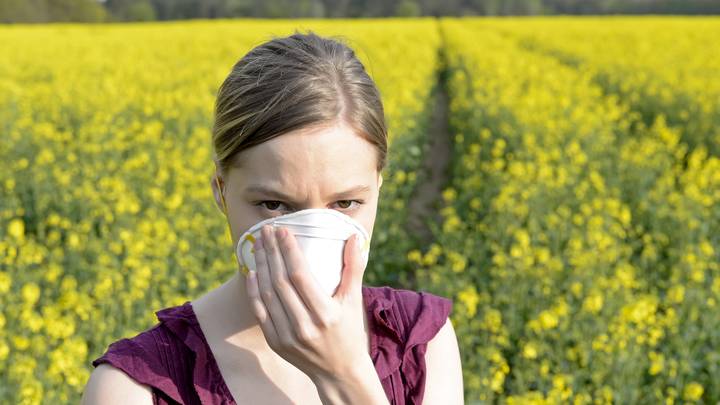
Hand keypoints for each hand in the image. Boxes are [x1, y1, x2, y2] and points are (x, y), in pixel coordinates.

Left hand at [245, 224, 369, 380]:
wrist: (339, 371)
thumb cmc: (349, 330)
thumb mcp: (354, 300)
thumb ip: (354, 267)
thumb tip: (353, 237)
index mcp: (326, 313)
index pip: (300, 275)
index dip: (289, 251)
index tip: (283, 231)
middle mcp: (304, 326)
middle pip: (280, 281)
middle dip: (271, 252)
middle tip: (266, 230)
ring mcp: (287, 336)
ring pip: (267, 294)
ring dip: (260, 265)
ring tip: (259, 244)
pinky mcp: (276, 342)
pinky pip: (260, 311)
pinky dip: (254, 290)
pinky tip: (253, 271)